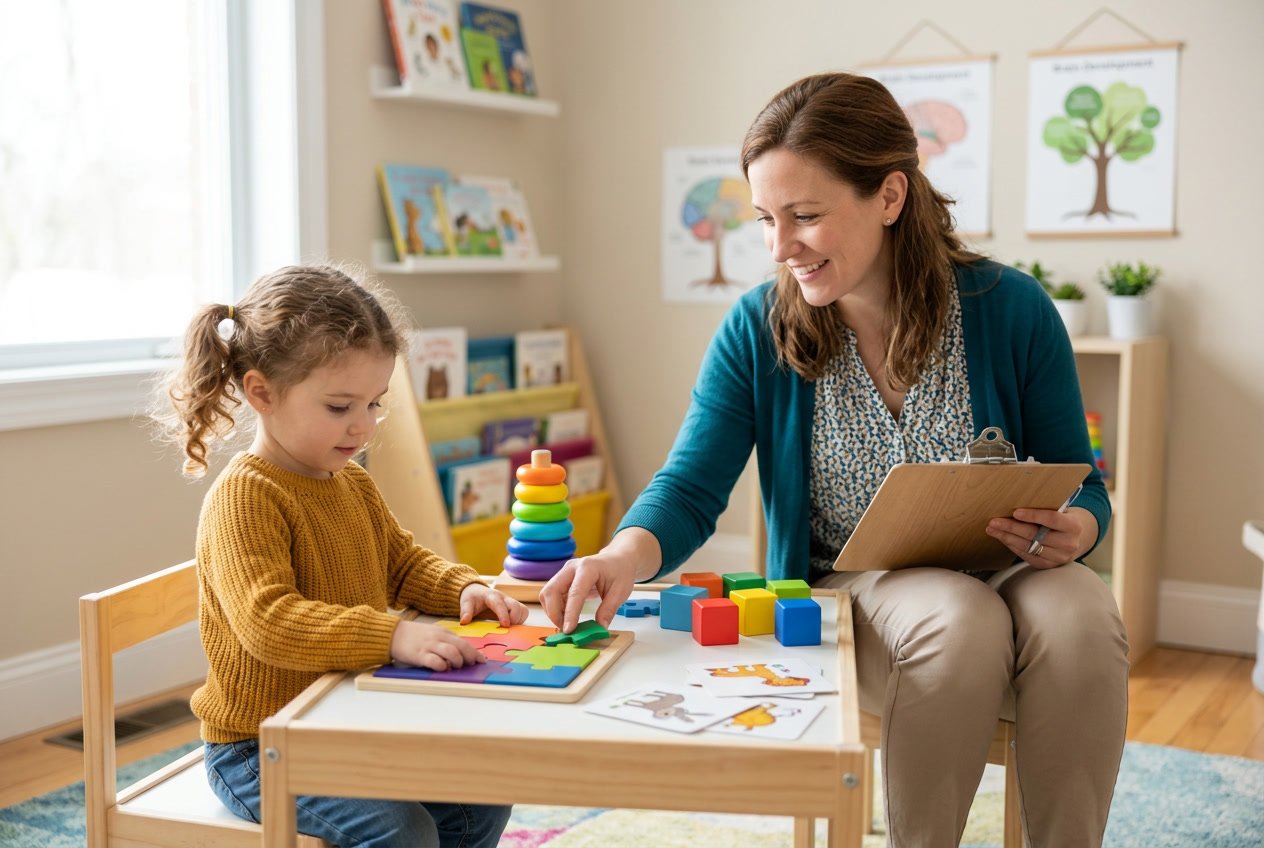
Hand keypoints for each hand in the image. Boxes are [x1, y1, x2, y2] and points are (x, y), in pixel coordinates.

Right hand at [389, 620, 483, 670]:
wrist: (393, 634)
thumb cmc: (413, 636)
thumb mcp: (432, 633)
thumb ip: (445, 641)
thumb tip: (460, 653)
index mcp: (443, 632)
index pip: (463, 642)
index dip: (474, 652)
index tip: (481, 660)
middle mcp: (438, 638)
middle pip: (461, 646)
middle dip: (471, 656)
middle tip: (474, 664)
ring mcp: (429, 646)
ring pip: (451, 652)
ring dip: (458, 661)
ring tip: (457, 666)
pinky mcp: (419, 655)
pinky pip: (434, 661)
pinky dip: (442, 666)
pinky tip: (443, 668)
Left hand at [459, 583, 528, 625]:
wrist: (477, 591)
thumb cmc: (472, 598)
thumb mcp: (465, 603)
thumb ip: (465, 611)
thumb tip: (464, 621)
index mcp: (491, 596)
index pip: (499, 604)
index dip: (503, 614)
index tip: (505, 625)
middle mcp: (504, 598)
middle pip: (515, 606)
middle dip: (514, 618)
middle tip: (505, 628)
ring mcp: (510, 602)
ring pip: (522, 609)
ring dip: (518, 620)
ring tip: (508, 627)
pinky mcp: (514, 607)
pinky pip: (524, 612)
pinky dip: (521, 620)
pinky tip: (512, 625)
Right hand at [538, 528, 659, 631]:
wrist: (617, 559)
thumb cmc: (620, 571)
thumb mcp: (620, 592)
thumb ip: (608, 610)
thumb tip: (599, 628)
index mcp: (588, 568)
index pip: (574, 593)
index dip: (570, 613)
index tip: (568, 630)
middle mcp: (572, 567)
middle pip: (551, 590)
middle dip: (554, 613)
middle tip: (566, 630)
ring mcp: (565, 572)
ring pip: (547, 593)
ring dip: (553, 612)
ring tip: (568, 624)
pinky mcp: (562, 578)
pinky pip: (551, 595)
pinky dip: (555, 608)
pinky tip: (567, 616)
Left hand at [987, 506, 1097, 568]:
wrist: (1076, 539)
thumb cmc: (1063, 519)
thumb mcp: (1061, 511)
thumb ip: (1046, 508)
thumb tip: (1017, 500)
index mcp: (1073, 526)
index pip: (1052, 519)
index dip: (1033, 515)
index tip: (1016, 512)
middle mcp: (1068, 544)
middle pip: (1035, 535)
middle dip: (1011, 527)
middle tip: (994, 521)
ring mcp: (1058, 557)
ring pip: (1027, 547)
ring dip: (1007, 537)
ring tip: (992, 529)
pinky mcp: (1048, 565)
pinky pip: (1026, 555)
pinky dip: (1012, 546)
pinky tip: (1003, 538)